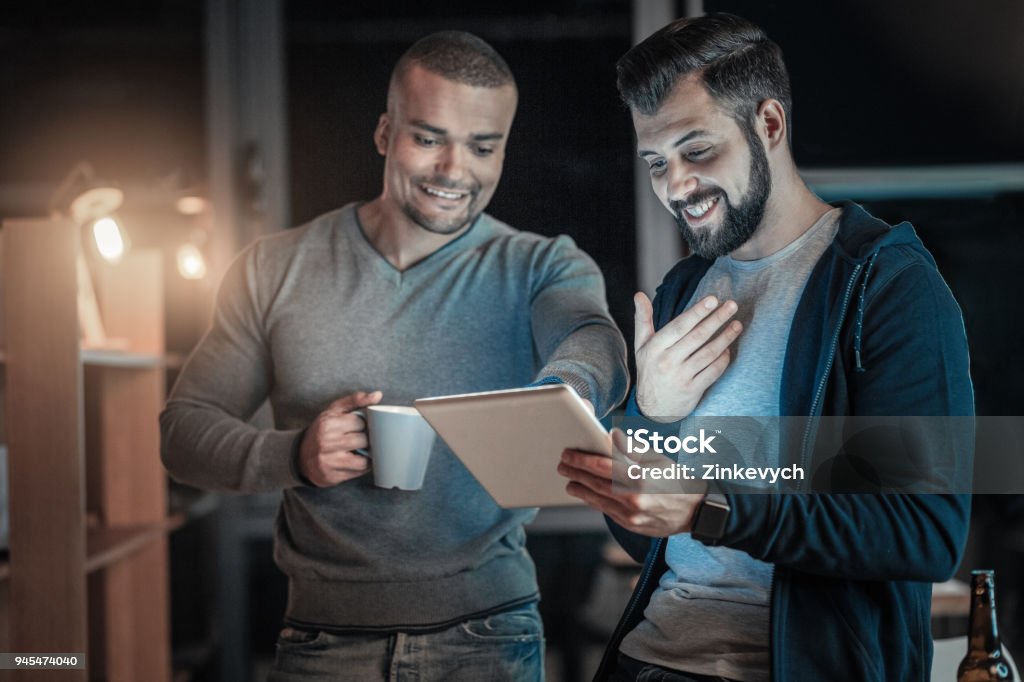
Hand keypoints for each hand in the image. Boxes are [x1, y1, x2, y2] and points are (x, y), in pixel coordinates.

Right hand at [298, 390, 381, 486]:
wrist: (301, 456)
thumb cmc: (322, 431)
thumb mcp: (333, 411)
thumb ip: (354, 400)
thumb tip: (378, 395)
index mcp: (327, 424)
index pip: (360, 422)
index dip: (366, 424)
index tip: (364, 426)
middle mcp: (327, 443)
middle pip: (364, 440)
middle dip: (368, 439)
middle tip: (366, 438)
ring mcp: (329, 462)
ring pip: (364, 459)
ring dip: (369, 455)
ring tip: (364, 450)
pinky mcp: (332, 477)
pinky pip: (358, 473)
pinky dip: (363, 467)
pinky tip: (358, 460)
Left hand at [558, 429, 706, 537]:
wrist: (696, 511)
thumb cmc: (675, 479)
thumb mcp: (657, 458)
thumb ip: (631, 448)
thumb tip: (609, 436)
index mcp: (640, 477)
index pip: (603, 466)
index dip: (582, 459)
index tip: (568, 453)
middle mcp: (634, 498)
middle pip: (596, 483)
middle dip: (576, 473)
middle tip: (562, 465)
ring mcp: (632, 515)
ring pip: (598, 500)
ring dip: (580, 489)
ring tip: (569, 480)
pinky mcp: (632, 525)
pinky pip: (607, 511)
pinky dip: (594, 501)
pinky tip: (587, 493)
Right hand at [633, 292, 741, 420]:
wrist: (652, 408)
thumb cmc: (649, 370)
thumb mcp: (641, 345)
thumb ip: (642, 319)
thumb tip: (639, 294)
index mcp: (654, 347)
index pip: (679, 326)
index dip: (697, 312)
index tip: (713, 299)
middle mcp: (667, 361)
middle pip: (697, 336)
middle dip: (717, 319)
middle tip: (732, 305)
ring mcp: (681, 377)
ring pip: (708, 353)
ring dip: (725, 338)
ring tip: (737, 325)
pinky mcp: (693, 390)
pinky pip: (713, 371)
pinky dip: (723, 359)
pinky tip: (728, 349)